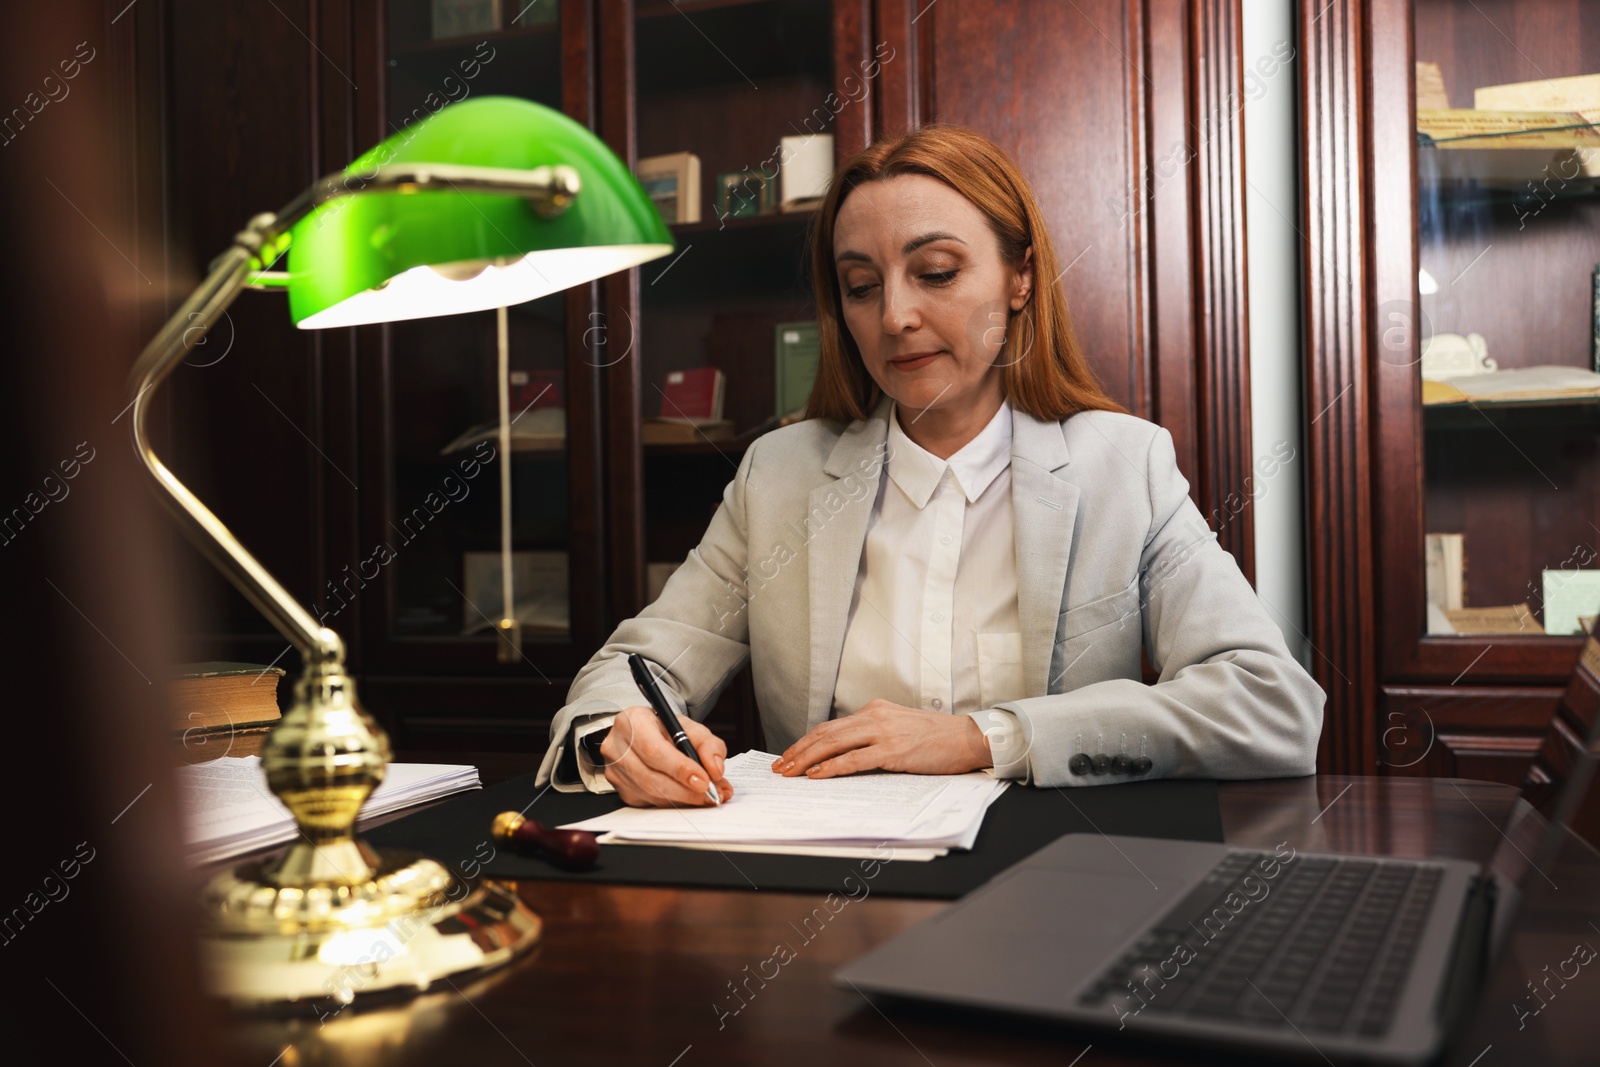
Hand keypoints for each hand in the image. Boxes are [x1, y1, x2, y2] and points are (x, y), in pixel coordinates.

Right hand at [599, 705, 732, 807]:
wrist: (642, 733)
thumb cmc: (663, 729)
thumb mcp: (689, 727)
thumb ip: (708, 744)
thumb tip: (715, 770)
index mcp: (633, 721)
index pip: (654, 751)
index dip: (680, 769)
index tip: (704, 781)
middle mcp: (617, 746)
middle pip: (651, 777)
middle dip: (685, 790)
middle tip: (711, 795)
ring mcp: (615, 770)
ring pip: (650, 793)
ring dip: (681, 799)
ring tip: (705, 797)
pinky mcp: (620, 788)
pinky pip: (648, 802)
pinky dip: (672, 802)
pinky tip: (686, 796)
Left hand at [771, 699, 993, 778]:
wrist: (968, 737)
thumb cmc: (938, 737)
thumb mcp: (901, 726)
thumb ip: (876, 734)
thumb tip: (848, 754)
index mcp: (875, 710)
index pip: (832, 726)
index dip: (807, 741)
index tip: (791, 754)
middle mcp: (875, 716)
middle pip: (826, 733)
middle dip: (799, 751)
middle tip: (780, 766)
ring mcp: (883, 732)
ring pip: (834, 744)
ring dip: (807, 759)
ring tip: (790, 772)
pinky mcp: (893, 750)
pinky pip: (854, 759)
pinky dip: (832, 767)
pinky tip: (817, 775)